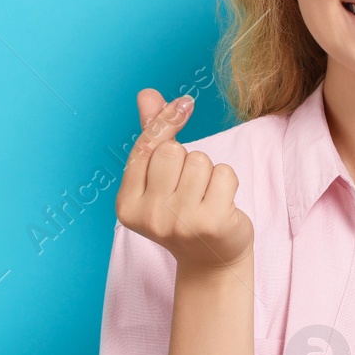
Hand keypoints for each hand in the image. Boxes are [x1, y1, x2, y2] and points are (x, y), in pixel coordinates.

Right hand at [115, 88, 252, 275]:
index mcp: (127, 205)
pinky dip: (228, 182)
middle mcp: (150, 217)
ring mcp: (180, 223)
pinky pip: (224, 173)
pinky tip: (221, 204)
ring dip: (209, 172)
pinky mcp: (211, 223)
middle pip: (172, 151)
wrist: (211, 260)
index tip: (184, 103)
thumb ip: (153, 135)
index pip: (144, 148)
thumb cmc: (184, 212)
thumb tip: (147, 94)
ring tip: (205, 197)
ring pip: (200, 160)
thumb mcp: (161, 177)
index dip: (165, 121)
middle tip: (190, 187)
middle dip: (187, 159)